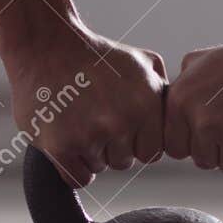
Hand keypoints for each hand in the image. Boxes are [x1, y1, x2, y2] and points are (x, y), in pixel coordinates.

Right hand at [9, 20, 165, 187]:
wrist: (44, 43)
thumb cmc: (93, 54)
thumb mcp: (140, 62)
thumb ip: (163, 93)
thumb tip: (178, 119)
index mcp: (145, 105)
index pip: (151, 152)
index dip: (134, 140)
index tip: (118, 121)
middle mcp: (121, 123)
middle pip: (124, 162)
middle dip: (110, 146)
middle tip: (91, 117)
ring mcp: (90, 136)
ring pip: (99, 168)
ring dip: (88, 152)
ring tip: (76, 120)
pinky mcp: (60, 147)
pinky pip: (77, 178)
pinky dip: (71, 165)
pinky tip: (64, 139)